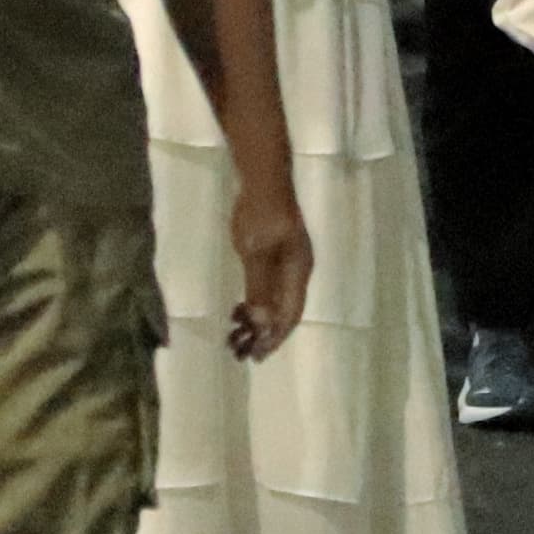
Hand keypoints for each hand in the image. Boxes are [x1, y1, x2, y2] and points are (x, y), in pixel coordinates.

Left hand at [225, 183, 309, 359]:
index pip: (290, 316)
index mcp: (298, 273)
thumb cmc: (259, 213)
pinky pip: (269, 286)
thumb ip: (259, 288)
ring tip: (235, 331)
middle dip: (264, 333)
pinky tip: (241, 305)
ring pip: (276, 299)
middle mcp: (298, 271)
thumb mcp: (256, 253)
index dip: (274, 338)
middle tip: (239, 350)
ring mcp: (289, 261)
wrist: (263, 176)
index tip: (255, 357)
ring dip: (257, 318)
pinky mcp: (277, 252)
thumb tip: (261, 325)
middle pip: (284, 311)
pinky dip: (256, 300)